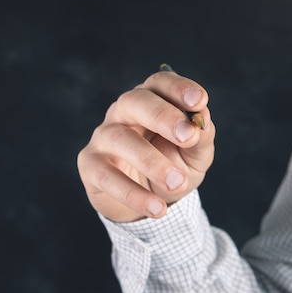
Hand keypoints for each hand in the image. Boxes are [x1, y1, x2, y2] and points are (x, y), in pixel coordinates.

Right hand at [77, 69, 214, 221]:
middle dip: (162, 116)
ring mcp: (102, 138)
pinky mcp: (90, 166)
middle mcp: (122, 113)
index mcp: (150, 101)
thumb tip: (201, 122)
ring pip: (120, 139)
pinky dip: (133, 194)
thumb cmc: (172, 166)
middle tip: (187, 136)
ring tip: (177, 182)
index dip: (177, 88)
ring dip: (151, 161)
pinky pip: (108, 177)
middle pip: (134, 101)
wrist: (149, 201)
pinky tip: (157, 209)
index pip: (159, 83)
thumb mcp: (194, 155)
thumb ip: (200, 138)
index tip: (199, 101)